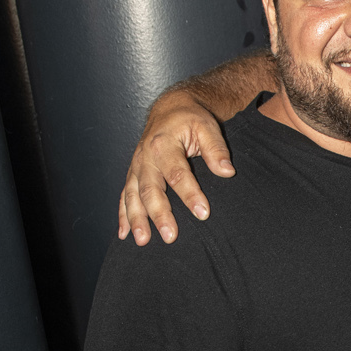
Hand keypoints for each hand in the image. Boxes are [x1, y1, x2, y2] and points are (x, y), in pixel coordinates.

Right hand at [119, 99, 233, 246]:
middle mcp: (146, 157)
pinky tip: (126, 234)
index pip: (178, 174)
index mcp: (164, 144)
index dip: (190, 195)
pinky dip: (123, 215)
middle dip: (159, 214)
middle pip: (150, 189)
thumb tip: (227, 171)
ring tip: (144, 241)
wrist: (170, 109)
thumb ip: (216, 149)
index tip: (203, 214)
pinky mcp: (133, 174)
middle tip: (171, 237)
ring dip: (137, 219)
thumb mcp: (207, 126)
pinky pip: (125, 196)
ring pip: (133, 196)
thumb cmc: (190, 119)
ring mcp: (137, 166)